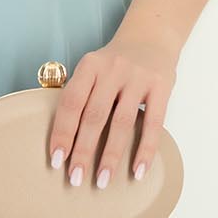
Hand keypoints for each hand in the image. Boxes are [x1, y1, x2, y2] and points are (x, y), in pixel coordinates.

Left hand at [46, 22, 179, 188]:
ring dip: (111, 156)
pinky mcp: (161, 86)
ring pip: (121, 122)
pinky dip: (146, 149)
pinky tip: (138, 170)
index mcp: (89, 66)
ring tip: (103, 181)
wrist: (152, 36)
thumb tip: (63, 141)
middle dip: (83, 151)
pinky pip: (153, 123)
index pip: (71, 103)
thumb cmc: (115, 63)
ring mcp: (138, 78)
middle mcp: (112, 70)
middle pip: (94, 116)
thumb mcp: (93, 69)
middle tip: (76, 179)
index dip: (62, 133)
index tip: (56, 160)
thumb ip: (80, 95)